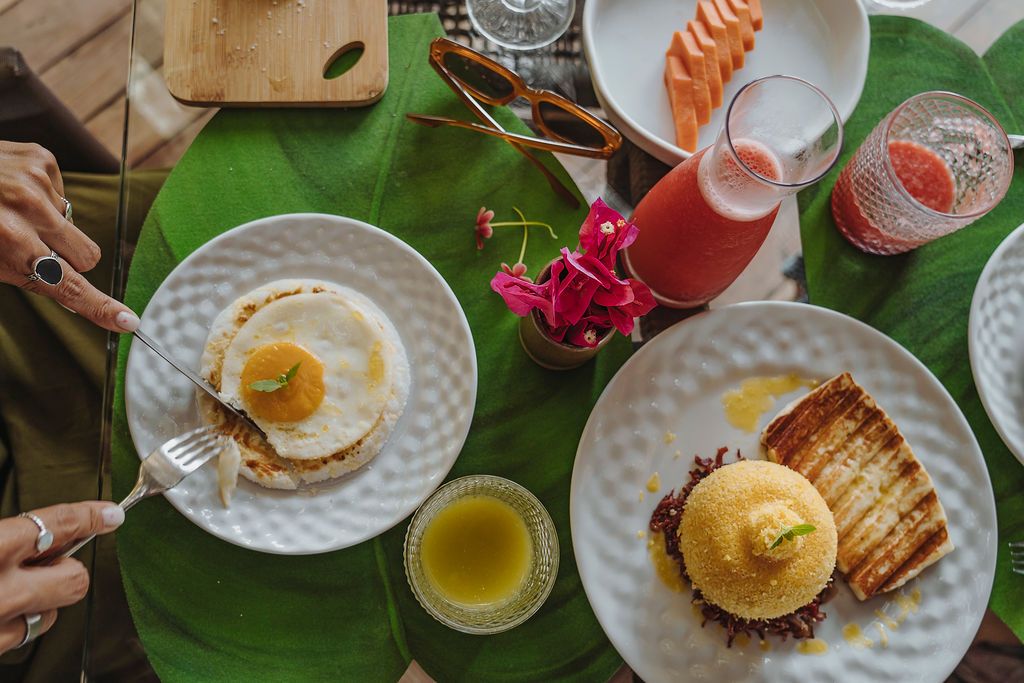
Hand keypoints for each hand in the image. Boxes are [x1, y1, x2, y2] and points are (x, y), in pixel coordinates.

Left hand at [0, 142, 138, 331]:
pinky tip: (15, 192)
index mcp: (10, 240)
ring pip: (73, 225)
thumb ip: (28, 277)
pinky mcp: (41, 159)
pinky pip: (63, 195)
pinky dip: (44, 199)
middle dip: (70, 258)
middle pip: (87, 255)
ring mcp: (37, 180)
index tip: (126, 320)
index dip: (98, 307)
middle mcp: (28, 209)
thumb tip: (72, 294)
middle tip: (37, 249)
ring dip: (50, 225)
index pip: (67, 284)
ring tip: (12, 212)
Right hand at [0, 502, 123, 653]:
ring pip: (49, 615)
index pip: (58, 524)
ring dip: (40, 603)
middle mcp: (2, 590)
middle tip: (52, 565)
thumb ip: (8, 534)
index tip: (110, 515)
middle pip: (74, 578)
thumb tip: (40, 530)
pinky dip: (15, 625)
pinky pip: (21, 637)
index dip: (90, 517)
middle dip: (71, 570)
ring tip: (10, 592)